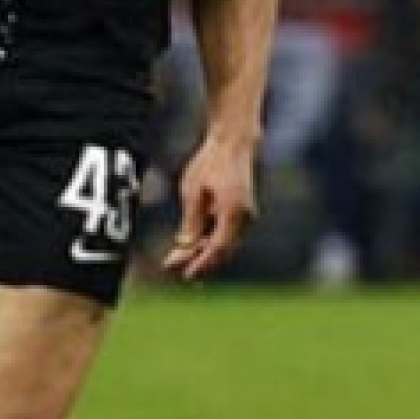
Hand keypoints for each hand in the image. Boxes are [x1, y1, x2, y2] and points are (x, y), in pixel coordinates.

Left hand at [163, 135, 258, 281]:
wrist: (233, 143)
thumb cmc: (212, 162)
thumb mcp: (193, 191)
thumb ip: (191, 221)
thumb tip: (186, 246)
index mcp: (233, 213)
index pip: (217, 248)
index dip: (200, 264)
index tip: (184, 275)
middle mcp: (245, 218)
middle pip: (222, 251)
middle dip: (199, 261)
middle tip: (173, 267)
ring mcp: (246, 216)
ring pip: (225, 244)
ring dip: (204, 253)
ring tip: (179, 258)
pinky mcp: (242, 212)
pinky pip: (227, 234)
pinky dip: (211, 241)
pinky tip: (194, 243)